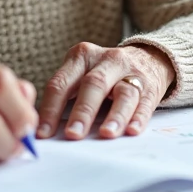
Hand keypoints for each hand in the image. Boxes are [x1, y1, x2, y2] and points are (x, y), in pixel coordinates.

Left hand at [37, 42, 175, 140]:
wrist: (148, 56)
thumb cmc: (105, 73)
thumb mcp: (83, 72)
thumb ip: (66, 94)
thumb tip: (47, 132)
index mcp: (81, 57)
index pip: (61, 83)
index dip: (50, 109)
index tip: (43, 134)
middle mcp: (106, 60)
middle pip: (93, 85)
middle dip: (82, 112)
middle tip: (72, 135)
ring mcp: (130, 71)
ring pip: (123, 92)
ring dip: (114, 115)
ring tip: (106, 134)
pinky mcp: (150, 85)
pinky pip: (145, 101)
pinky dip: (138, 117)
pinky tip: (132, 130)